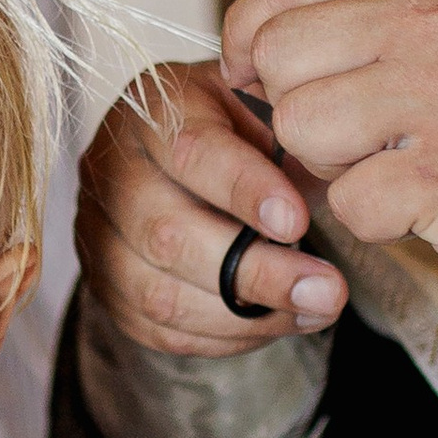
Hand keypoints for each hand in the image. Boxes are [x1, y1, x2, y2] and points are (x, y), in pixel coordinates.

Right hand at [75, 60, 349, 356]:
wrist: (168, 148)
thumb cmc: (231, 124)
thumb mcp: (260, 100)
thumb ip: (290, 127)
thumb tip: (338, 172)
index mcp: (152, 113)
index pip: (191, 153)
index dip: (244, 191)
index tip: (298, 222)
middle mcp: (112, 175)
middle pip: (169, 237)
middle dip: (257, 273)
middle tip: (328, 291)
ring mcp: (99, 236)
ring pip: (162, 296)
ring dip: (247, 317)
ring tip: (316, 310)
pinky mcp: (106, 286)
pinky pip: (162, 330)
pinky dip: (225, 337)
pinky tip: (275, 322)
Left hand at [222, 0, 437, 295]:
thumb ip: (384, 1)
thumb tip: (266, 30)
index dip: (250, 34)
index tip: (254, 73)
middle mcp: (436, 16)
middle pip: (279, 57)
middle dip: (299, 106)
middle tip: (359, 132)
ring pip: (299, 128)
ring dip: (332, 163)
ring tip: (397, 163)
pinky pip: (345, 200)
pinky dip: (375, 216)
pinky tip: (426, 203)